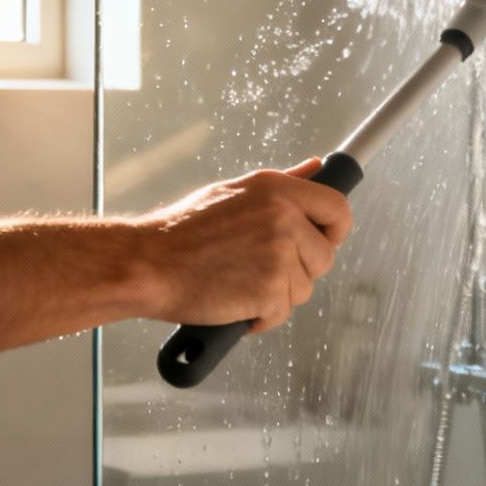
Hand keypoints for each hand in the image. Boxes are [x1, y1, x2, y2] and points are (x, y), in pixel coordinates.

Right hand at [140, 160, 353, 331]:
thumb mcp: (235, 191)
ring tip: (239, 283)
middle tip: (263, 270)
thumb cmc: (181, 231)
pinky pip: (282, 313)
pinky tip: (235, 303)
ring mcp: (279, 255)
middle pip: (325, 256)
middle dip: (300, 270)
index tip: (324, 240)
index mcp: (277, 189)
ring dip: (277, 295)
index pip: (338, 208)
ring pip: (304, 289)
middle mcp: (283, 218)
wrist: (147, 265)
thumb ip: (283, 183)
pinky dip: (261, 317)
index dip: (335, 230)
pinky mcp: (269, 291)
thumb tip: (316, 168)